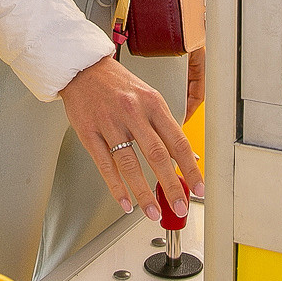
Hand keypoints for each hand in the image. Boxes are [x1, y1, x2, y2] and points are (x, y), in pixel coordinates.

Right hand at [58, 57, 204, 216]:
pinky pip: (105, 164)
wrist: (83, 69)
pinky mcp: (89, 133)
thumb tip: (186, 157)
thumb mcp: (149, 97)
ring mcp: (110, 123)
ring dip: (143, 193)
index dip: (191, 167)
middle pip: (157, 155)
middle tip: (180, 206)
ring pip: (130, 164)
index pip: (178, 141)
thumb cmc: (118, 85)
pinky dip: (116, 187)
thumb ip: (166, 127)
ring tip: (153, 212)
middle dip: (171, 186)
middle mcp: (133, 112)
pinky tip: (124, 202)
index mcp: (153, 103)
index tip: (198, 187)